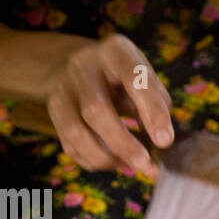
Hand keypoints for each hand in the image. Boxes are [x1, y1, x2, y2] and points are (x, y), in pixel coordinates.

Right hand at [42, 34, 174, 177]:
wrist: (82, 65)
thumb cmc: (125, 75)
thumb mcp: (145, 77)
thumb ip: (157, 105)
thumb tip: (161, 144)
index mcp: (115, 52)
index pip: (134, 80)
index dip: (151, 112)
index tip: (165, 141)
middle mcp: (83, 66)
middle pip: (95, 110)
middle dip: (123, 143)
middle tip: (145, 164)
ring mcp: (63, 90)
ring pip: (76, 132)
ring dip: (106, 157)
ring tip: (132, 166)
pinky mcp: (54, 112)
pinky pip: (70, 145)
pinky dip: (95, 161)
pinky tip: (115, 162)